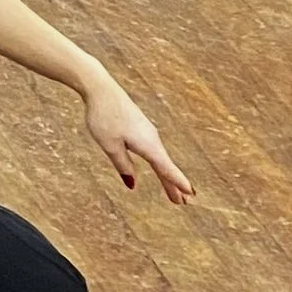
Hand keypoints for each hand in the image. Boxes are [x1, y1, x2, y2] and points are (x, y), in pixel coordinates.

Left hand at [82, 75, 194, 204]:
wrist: (101, 89)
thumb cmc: (104, 117)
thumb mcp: (110, 146)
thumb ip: (122, 165)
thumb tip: (132, 184)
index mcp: (147, 144)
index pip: (165, 168)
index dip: (177, 182)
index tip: (191, 195)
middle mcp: (152, 138)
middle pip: (164, 166)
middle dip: (173, 185)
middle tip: (184, 203)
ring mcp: (147, 132)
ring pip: (160, 158)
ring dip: (167, 176)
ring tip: (175, 193)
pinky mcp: (140, 127)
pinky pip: (154, 150)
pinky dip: (160, 163)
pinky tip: (160, 167)